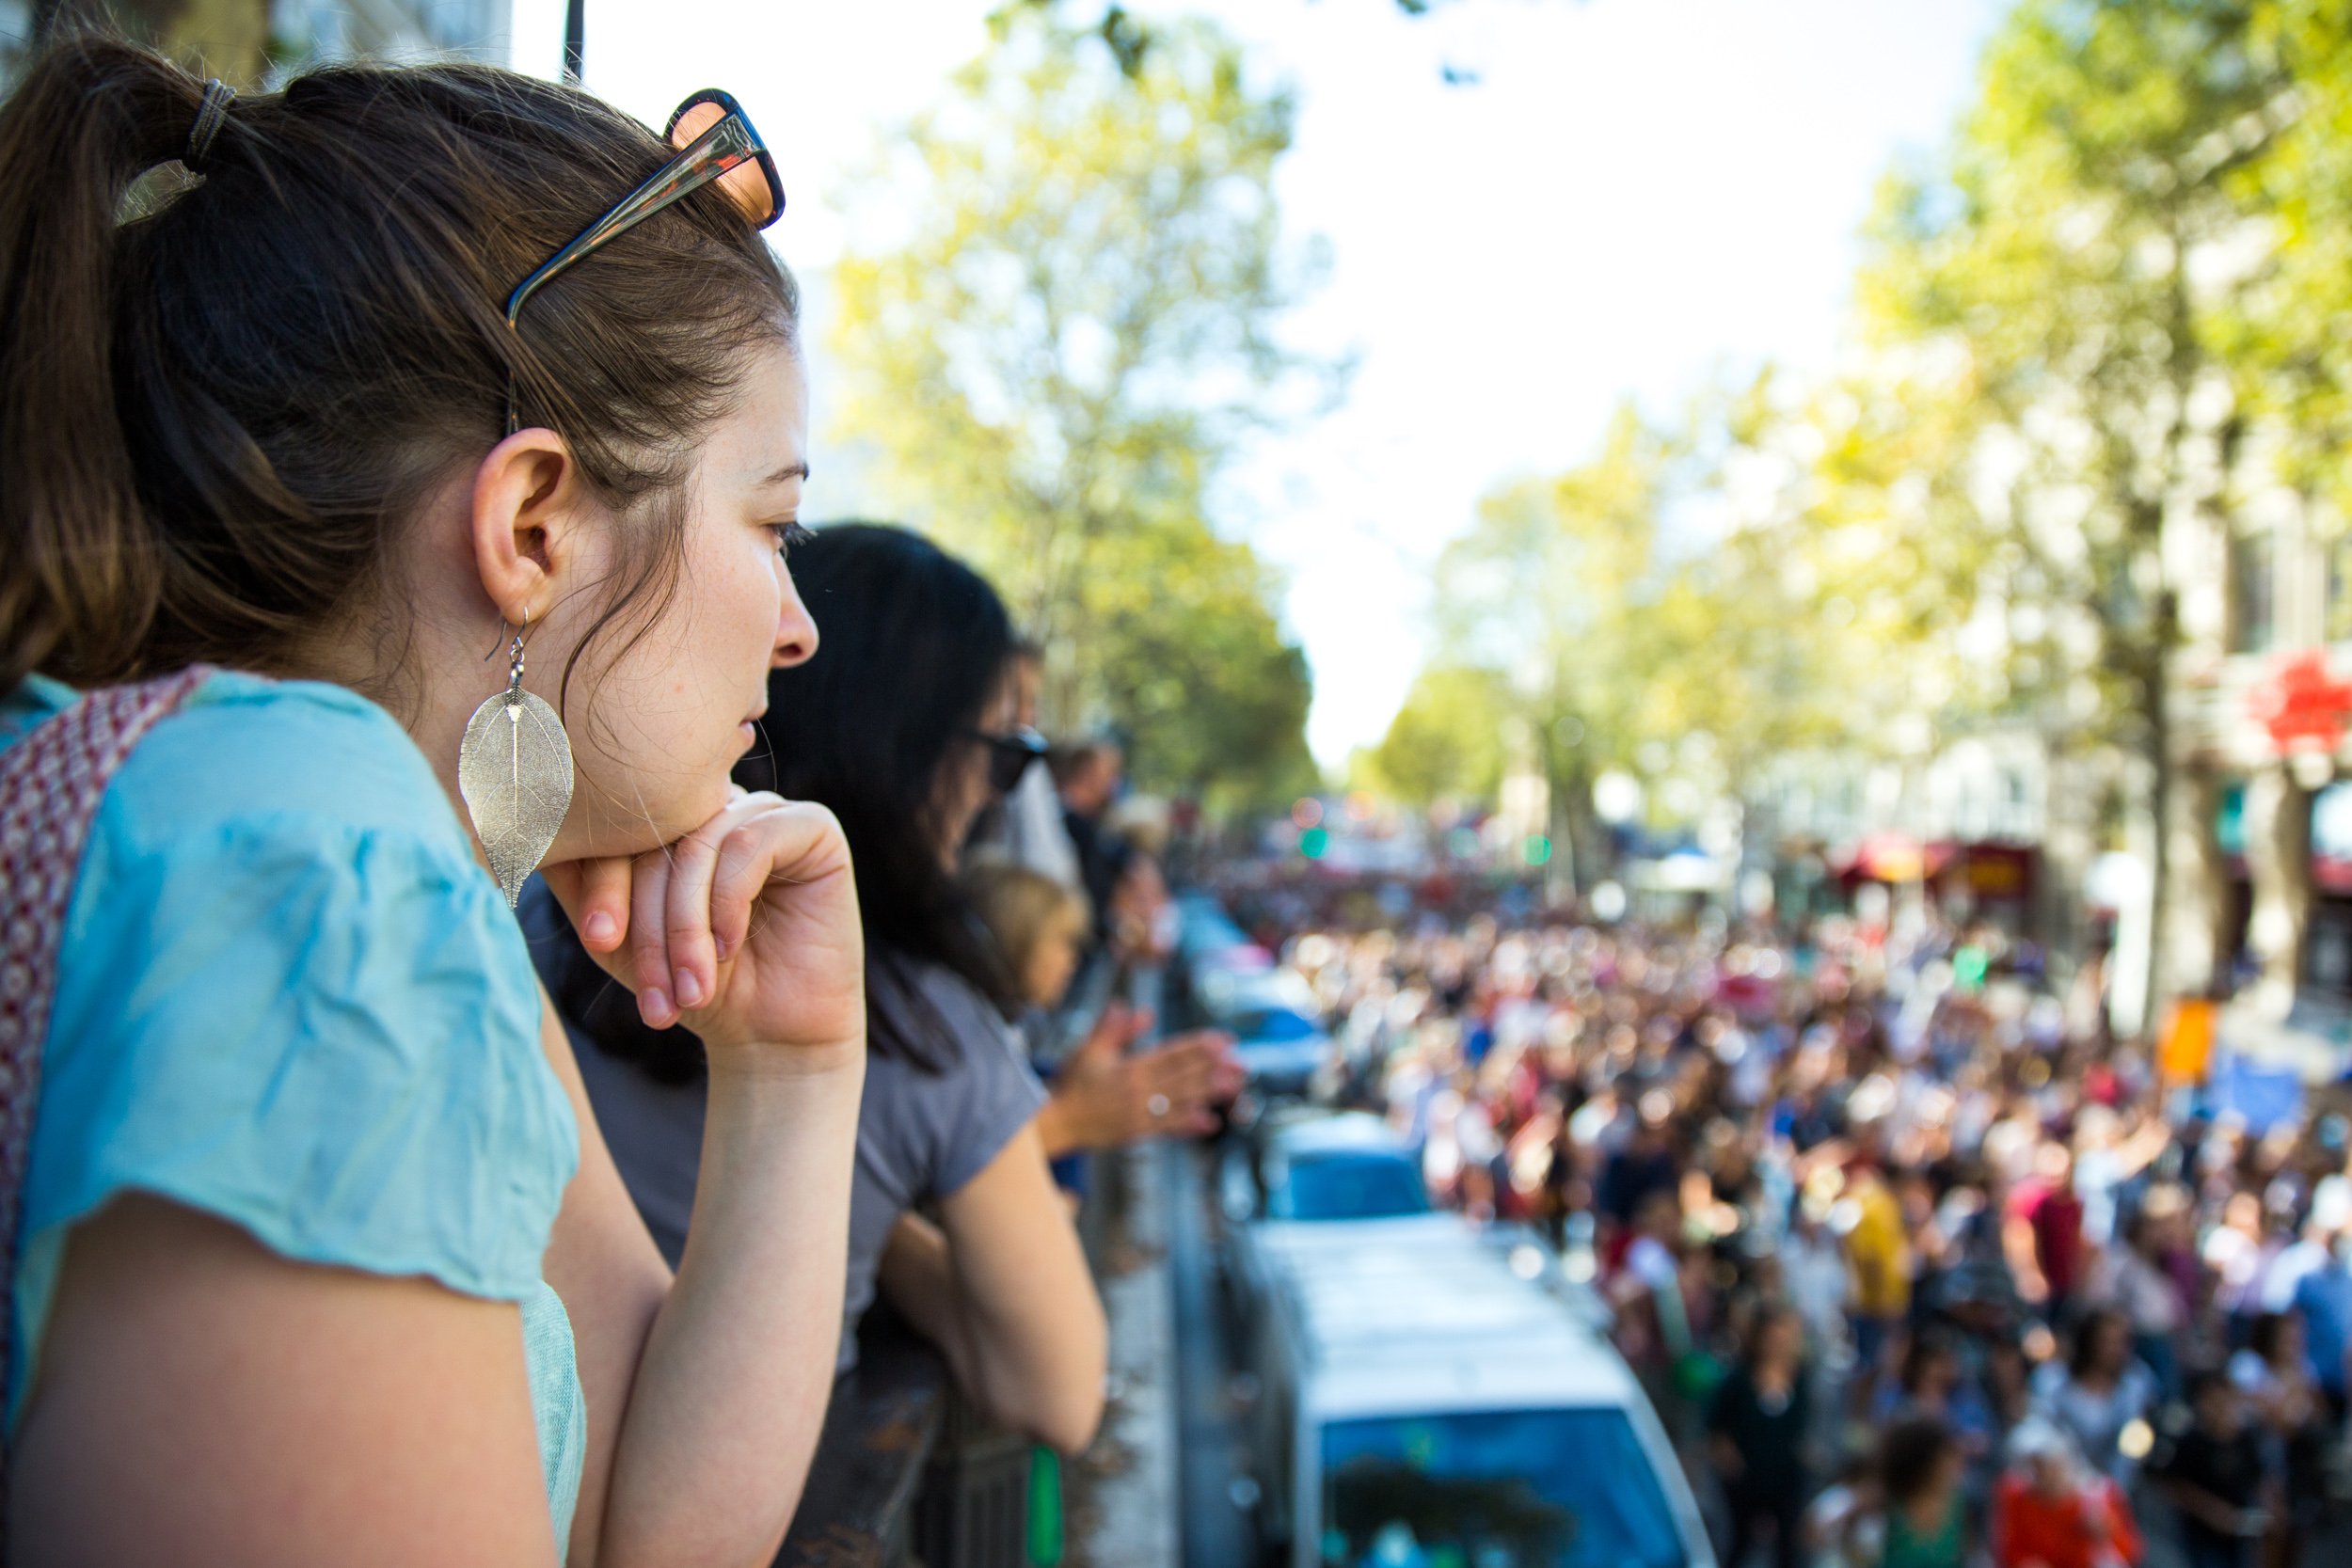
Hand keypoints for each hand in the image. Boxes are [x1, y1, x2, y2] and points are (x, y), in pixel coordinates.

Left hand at [543, 790, 862, 1061]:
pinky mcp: (812, 826)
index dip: (604, 878)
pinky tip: (730, 948)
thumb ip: (584, 886)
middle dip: (647, 916)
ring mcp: (765, 811)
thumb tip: (532, 836)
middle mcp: (716, 804)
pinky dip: (730, 903)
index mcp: (668, 820)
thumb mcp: (621, 938)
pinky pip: (751, 844)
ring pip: (700, 844)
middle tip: (650, 985)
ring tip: (691, 988)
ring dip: (688, 924)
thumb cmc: (688, 984)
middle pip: (657, 835)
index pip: (619, 825)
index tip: (598, 940)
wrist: (768, 1036)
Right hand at [1048, 1004, 1239, 1147]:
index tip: (1223, 1040)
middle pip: (1183, 1077)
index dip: (1199, 1046)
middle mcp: (1139, 1090)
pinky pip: (1168, 1127)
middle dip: (1214, 1069)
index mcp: (1130, 1067)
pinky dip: (1190, 1124)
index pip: (1172, 1053)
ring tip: (1234, 1087)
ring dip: (1209, 1094)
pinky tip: (1210, 1122)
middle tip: (1242, 1063)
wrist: (1057, 1121)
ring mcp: (1140, 1113)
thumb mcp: (1089, 1050)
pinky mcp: (1138, 1131)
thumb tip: (1138, 1009)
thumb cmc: (1073, 1083)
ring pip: (1182, 1100)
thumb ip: (1114, 1029)